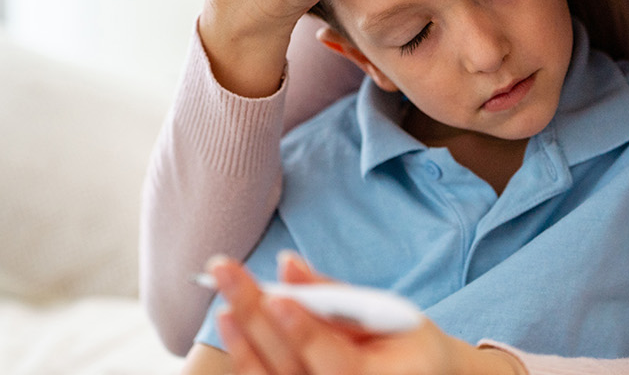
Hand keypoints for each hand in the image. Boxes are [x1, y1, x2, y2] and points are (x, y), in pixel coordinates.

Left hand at [208, 254, 522, 374]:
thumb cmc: (406, 344)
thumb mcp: (388, 314)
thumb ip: (336, 295)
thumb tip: (287, 264)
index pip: (337, 364)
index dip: (305, 333)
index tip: (279, 299)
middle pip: (291, 367)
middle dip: (256, 317)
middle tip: (226, 272)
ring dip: (242, 338)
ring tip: (222, 297)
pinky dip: (244, 354)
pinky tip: (229, 321)